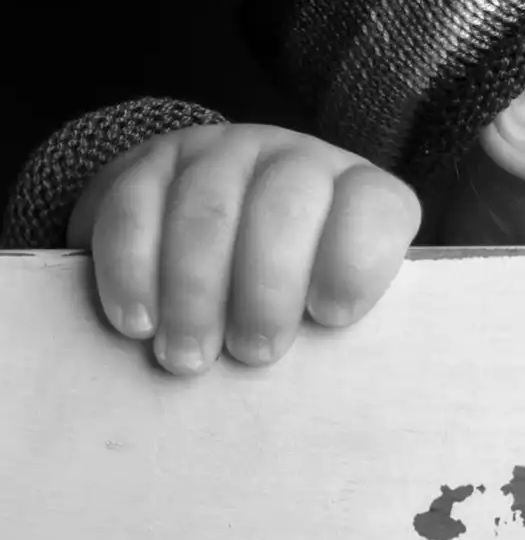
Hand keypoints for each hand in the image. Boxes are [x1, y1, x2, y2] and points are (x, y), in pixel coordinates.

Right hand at [66, 124, 421, 376]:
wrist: (206, 217)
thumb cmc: (287, 281)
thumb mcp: (328, 292)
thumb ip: (339, 316)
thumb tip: (342, 386)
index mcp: (358, 192)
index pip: (376, 208)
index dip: (356, 261)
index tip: (331, 317)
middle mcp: (297, 161)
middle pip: (285, 208)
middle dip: (267, 288)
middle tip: (254, 354)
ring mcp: (224, 153)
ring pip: (208, 210)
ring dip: (195, 291)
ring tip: (189, 356)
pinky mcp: (152, 164)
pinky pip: (135, 209)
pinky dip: (133, 270)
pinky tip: (138, 322)